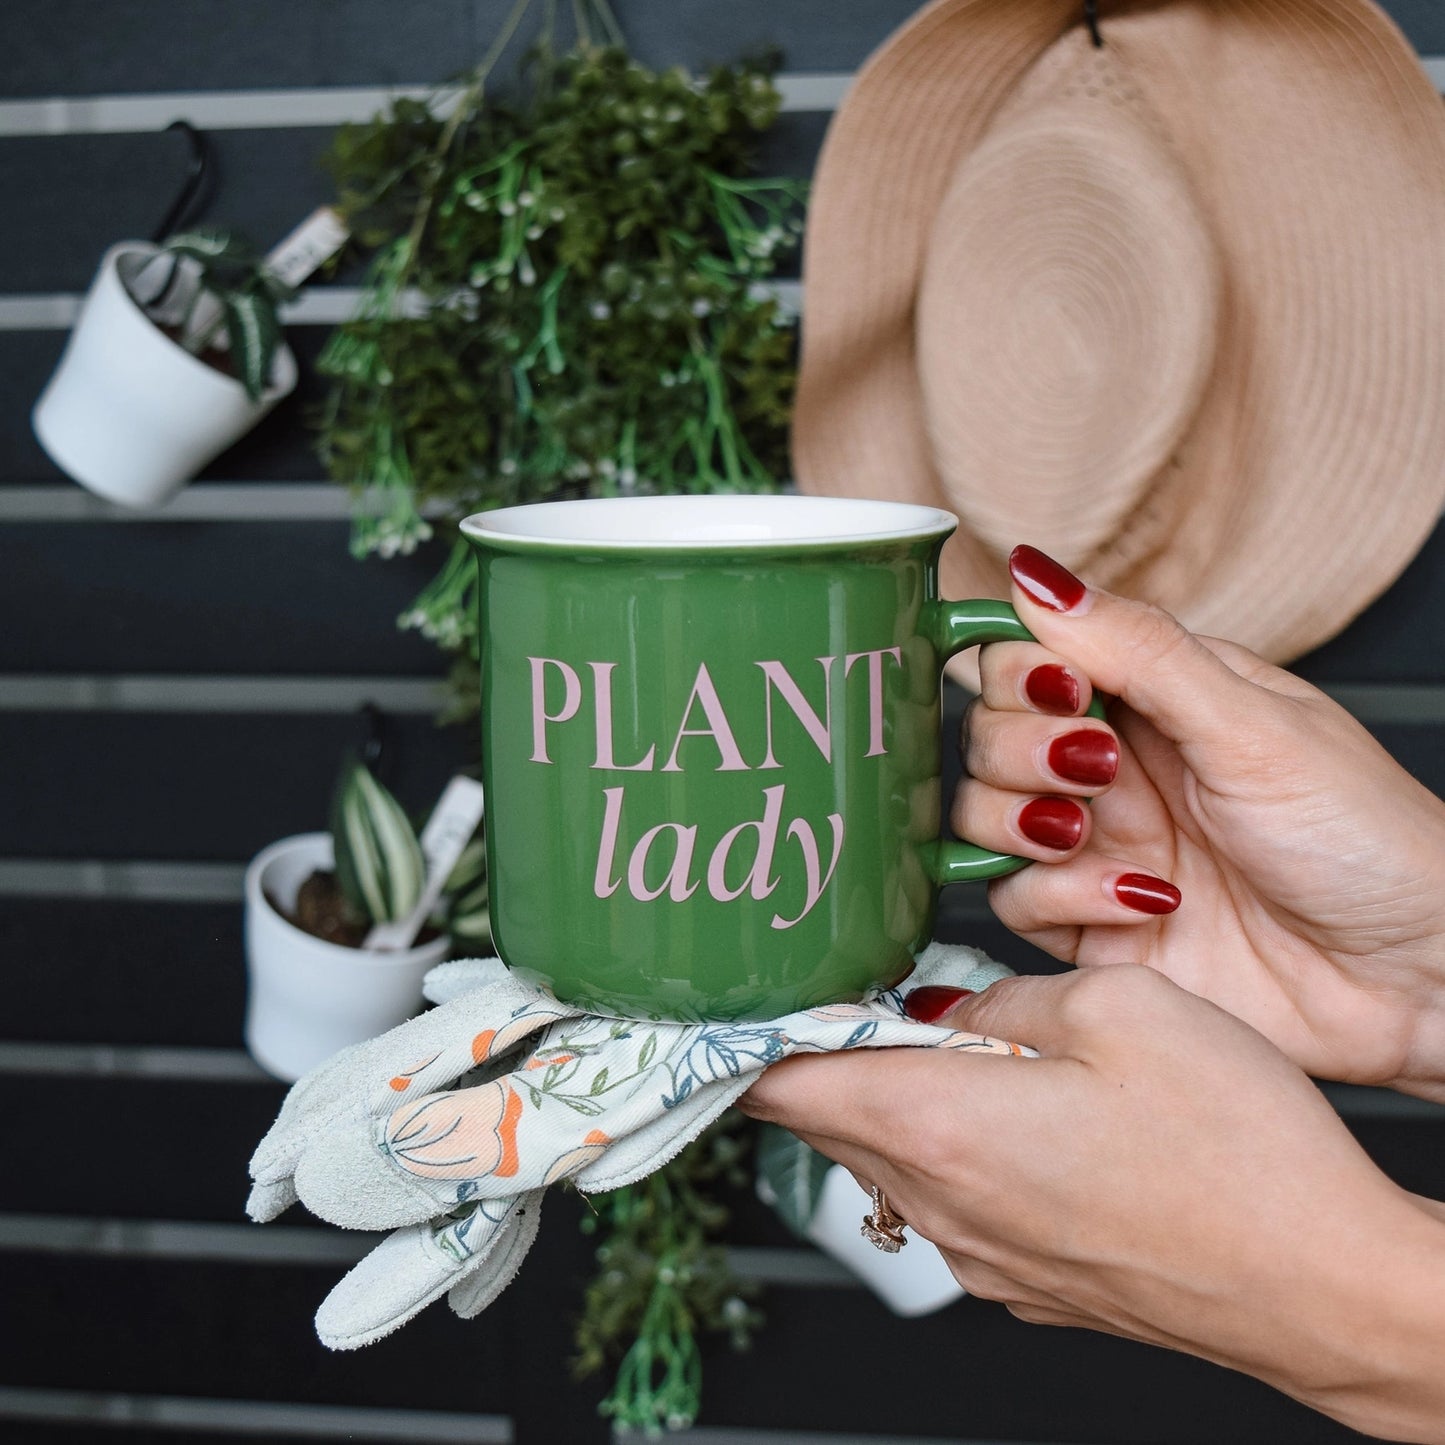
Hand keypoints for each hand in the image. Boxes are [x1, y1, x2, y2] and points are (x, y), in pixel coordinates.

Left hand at [743, 968, 1444, 1441]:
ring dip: (898, 1099)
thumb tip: (963, 1006)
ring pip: (891, 1160)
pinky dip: (953, 1148)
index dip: (749, 1037)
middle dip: (829, 1056)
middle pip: (831, 1120)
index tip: (734, 1001)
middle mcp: (945, 1206)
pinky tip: (1024, 1115)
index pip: (784, 1084)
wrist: (1330, 1292)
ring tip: (955, 1042)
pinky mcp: (1031, 1285)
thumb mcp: (1122, 1008)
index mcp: (942, 1127)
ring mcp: (986, 1258)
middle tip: (854, 992)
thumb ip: (1009, 994)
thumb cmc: (1241, 1153)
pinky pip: (953, 1201)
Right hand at [954, 545, 1444, 1097]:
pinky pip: (1012, 901)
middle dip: (1022, 747)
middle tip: (1097, 765)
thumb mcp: (1252, 723)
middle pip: (988, 734)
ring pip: (982, 815)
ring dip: (1022, 818)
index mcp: (1153, 700)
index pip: (1029, 659)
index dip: (1021, 672)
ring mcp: (1098, 848)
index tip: (1064, 692)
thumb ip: (1137, 648)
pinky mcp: (1090, 926)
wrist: (1412, 976)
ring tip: (1093, 828)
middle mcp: (1113, 769)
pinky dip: (1060, 897)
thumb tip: (1036, 572)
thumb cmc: (1365, 837)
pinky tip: (1144, 899)